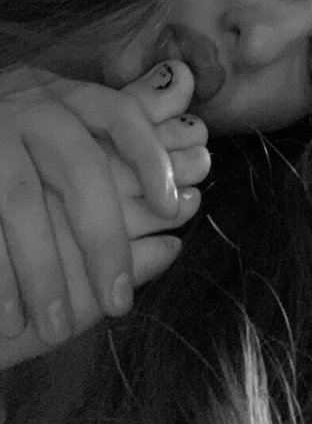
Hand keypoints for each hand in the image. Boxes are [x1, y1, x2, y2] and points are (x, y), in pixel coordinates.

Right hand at [0, 60, 209, 349]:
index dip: (150, 156)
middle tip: (120, 303)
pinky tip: (11, 319)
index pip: (121, 113)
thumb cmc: (26, 143)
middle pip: (79, 166)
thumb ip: (128, 124)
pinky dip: (0, 275)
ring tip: (57, 327)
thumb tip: (182, 125)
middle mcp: (31, 105)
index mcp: (68, 96)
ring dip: (42, 270)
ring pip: (22, 200)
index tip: (174, 209)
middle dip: (103, 238)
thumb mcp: (73, 123)